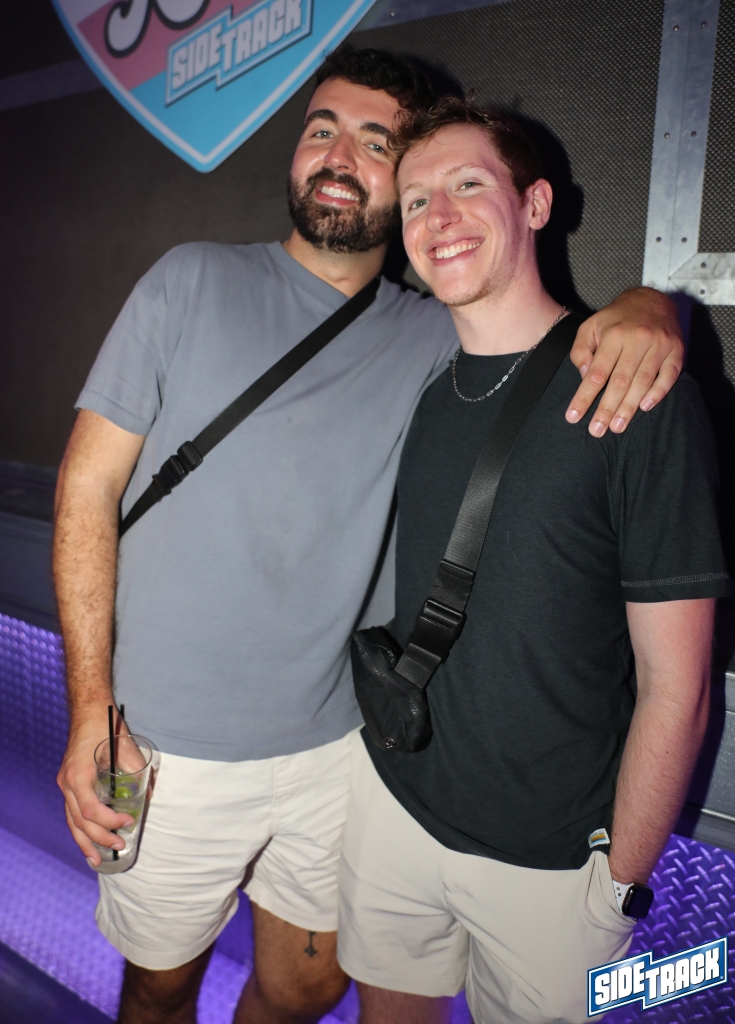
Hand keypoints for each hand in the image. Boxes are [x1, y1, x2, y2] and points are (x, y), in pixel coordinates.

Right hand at [57, 707, 133, 866]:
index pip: (91, 810)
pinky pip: (71, 812)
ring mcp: (65, 784)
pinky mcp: (69, 783)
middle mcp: (68, 783)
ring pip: (71, 821)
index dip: (109, 822)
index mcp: (79, 776)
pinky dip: (79, 829)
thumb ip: (137, 771)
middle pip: (79, 822)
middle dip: (100, 838)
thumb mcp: (125, 747)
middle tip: (121, 846)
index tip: (129, 821)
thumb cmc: (106, 726)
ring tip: (96, 860)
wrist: (89, 711)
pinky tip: (88, 841)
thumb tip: (151, 794)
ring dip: (85, 842)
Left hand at [566, 288, 683, 435]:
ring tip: (617, 427)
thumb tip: (584, 378)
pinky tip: (645, 407)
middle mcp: (637, 339)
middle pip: (619, 382)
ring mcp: (659, 345)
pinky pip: (669, 375)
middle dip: (606, 409)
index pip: (596, 373)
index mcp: (613, 335)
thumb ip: (581, 351)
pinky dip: (658, 392)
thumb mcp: (590, 327)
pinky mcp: (676, 350)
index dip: (584, 397)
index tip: (573, 416)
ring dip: (629, 407)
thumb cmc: (617, 319)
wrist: (652, 299)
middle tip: (596, 431)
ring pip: (642, 381)